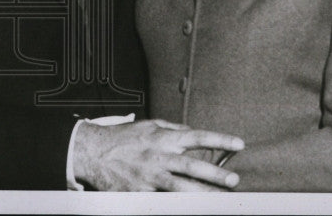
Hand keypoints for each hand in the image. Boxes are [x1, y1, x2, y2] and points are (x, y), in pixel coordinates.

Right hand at [73, 119, 243, 190]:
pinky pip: (163, 201)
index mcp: (163, 138)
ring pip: (181, 187)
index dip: (219, 139)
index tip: (239, 143)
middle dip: (215, 173)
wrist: (93, 152)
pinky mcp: (140, 193)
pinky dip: (177, 205)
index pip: (197, 136)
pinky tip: (191, 209)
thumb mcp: (148, 125)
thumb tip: (192, 132)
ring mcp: (150, 176)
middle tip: (234, 180)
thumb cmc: (122, 138)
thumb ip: (172, 128)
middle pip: (192, 165)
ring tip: (220, 201)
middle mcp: (158, 156)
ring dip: (202, 194)